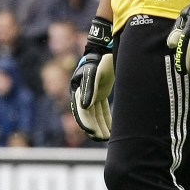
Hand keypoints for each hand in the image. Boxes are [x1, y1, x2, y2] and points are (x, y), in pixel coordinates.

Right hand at [70, 16, 114, 140]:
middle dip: (94, 128)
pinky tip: (111, 129)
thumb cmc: (98, 61)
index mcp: (78, 90)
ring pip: (95, 114)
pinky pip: (102, 110)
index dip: (86, 123)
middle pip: (88, 116)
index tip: (93, 133)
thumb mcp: (94, 73)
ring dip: (100, 126)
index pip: (81, 111)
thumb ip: (89, 89)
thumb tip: (84, 107)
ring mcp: (92, 95)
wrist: (105, 51)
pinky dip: (106, 119)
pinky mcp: (100, 94)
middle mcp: (83, 95)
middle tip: (102, 138)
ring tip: (107, 137)